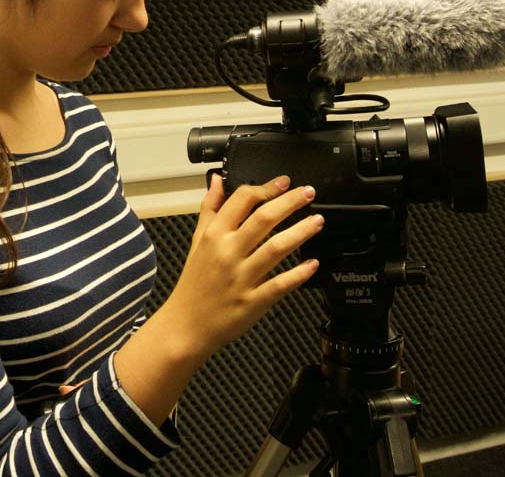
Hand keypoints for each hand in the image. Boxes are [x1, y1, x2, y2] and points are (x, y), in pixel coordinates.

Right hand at [167, 173, 322, 365]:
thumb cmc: (194, 283)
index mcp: (213, 236)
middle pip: (263, 219)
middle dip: (289, 202)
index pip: (241, 201)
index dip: (266, 188)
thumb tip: (217, 181)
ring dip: (300, 231)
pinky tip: (312, 263)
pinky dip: (299, 273)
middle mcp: (227, 253)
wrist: (186, 325)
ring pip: (276, 248)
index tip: (283, 182)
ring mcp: (241, 278)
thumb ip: (209, 209)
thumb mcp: (196, 241)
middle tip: (308, 193)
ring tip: (318, 220)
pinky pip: (280, 284)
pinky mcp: (253, 301)